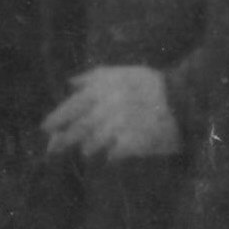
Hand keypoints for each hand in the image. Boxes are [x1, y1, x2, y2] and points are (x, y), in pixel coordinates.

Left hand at [42, 64, 180, 162]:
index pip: (73, 105)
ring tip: (85, 149)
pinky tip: (109, 155)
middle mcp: (108, 106)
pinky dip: (109, 154)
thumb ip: (94, 76)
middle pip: (79, 127)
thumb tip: (70, 82)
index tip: (45, 129)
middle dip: (63, 139)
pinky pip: (113, 153)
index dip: (57, 117)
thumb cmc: (151, 85)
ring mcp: (120, 125)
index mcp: (104, 88)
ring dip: (87, 147)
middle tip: (51, 150)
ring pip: (93, 143)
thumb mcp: (122, 72)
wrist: (184, 99)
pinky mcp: (133, 142)